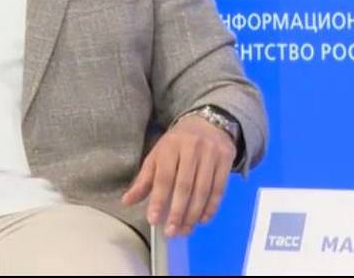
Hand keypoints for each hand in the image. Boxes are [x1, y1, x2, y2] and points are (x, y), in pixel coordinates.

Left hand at [120, 115, 235, 237]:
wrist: (208, 123)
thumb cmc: (178, 143)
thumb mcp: (158, 155)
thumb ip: (144, 179)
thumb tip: (127, 201)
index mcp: (170, 146)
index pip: (164, 176)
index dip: (159, 199)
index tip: (154, 219)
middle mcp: (192, 148)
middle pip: (185, 185)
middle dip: (178, 212)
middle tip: (171, 231)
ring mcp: (211, 153)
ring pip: (203, 189)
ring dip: (194, 214)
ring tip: (185, 230)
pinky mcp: (226, 159)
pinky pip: (219, 188)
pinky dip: (211, 207)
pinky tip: (202, 219)